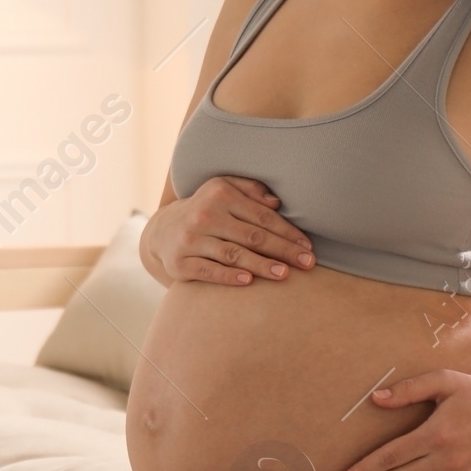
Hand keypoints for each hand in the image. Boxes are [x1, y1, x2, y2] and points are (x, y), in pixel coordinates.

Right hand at [147, 176, 314, 285]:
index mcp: (220, 194)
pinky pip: (209, 271)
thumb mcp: (224, 189)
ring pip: (233, 254)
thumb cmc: (206, 210)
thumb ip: (251, 190)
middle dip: (283, 250)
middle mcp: (204, 215)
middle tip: (307, 263)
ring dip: (262, 265)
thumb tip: (277, 202)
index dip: (287, 232)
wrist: (163, 231)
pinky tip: (249, 281)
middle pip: (252, 236)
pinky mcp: (180, 262)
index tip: (307, 246)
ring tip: (284, 274)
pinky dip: (229, 276)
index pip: (262, 216)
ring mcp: (191, 240)